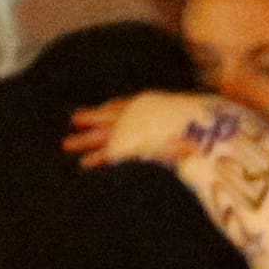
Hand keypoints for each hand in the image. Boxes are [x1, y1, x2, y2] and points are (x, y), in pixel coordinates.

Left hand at [67, 89, 225, 166]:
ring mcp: (132, 128)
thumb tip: (191, 133)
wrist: (198, 127)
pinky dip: (97, 158)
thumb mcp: (191, 121)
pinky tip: (84, 164)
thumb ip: (184, 126)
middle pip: (109, 116)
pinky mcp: (130, 145)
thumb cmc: (202, 125)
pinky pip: (110, 152)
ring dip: (84, 140)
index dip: (112, 107)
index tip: (100, 109)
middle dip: (91, 119)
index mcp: (151, 104)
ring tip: (66, 145)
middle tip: (74, 120)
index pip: (126, 104)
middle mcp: (138, 114)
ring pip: (103, 133)